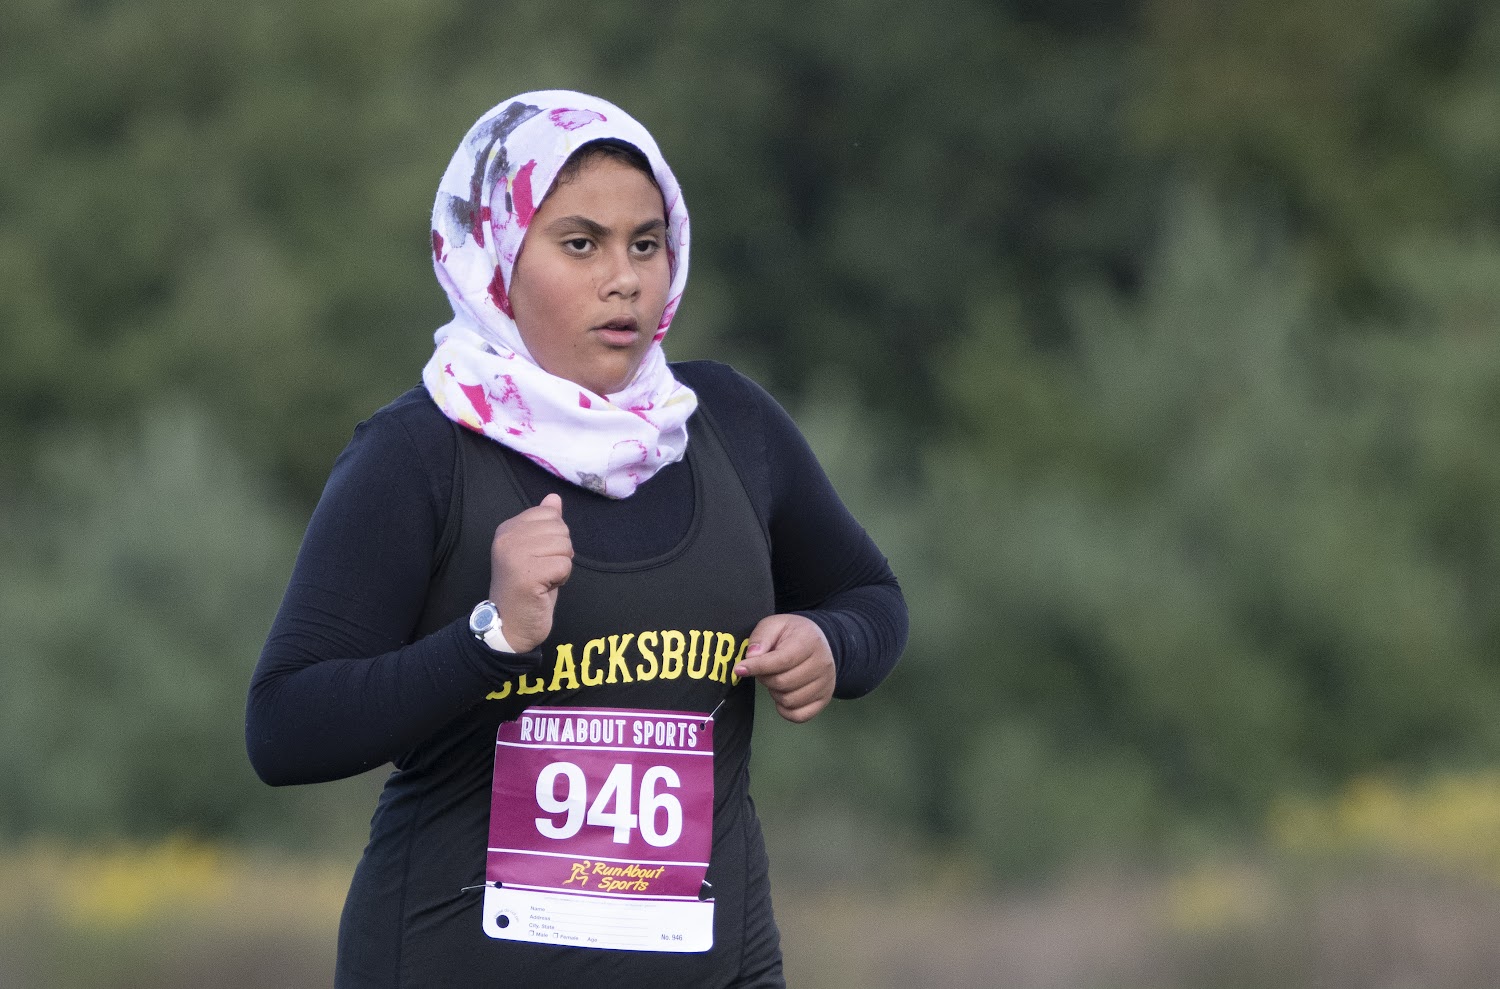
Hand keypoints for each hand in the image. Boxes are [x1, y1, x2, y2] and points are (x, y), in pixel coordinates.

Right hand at [488, 493, 572, 652]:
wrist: (509, 625)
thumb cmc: (526, 588)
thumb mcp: (534, 550)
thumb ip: (542, 523)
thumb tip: (554, 498)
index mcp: (507, 528)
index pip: (549, 514)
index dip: (554, 538)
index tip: (538, 557)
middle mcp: (507, 538)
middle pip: (560, 529)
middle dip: (560, 553)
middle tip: (541, 571)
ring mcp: (515, 555)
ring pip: (565, 547)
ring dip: (561, 566)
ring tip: (542, 579)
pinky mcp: (527, 575)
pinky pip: (565, 565)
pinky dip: (561, 579)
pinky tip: (544, 588)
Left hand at [734, 614, 835, 722]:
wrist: (817, 641)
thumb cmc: (791, 634)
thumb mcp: (774, 624)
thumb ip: (760, 637)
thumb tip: (751, 657)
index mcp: (810, 641)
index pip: (782, 660)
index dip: (758, 667)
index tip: (740, 669)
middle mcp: (823, 664)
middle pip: (783, 683)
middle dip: (765, 678)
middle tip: (764, 670)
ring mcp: (826, 684)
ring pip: (789, 701)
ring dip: (775, 693)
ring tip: (776, 679)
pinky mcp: (825, 700)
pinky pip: (799, 716)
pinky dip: (785, 710)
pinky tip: (782, 695)